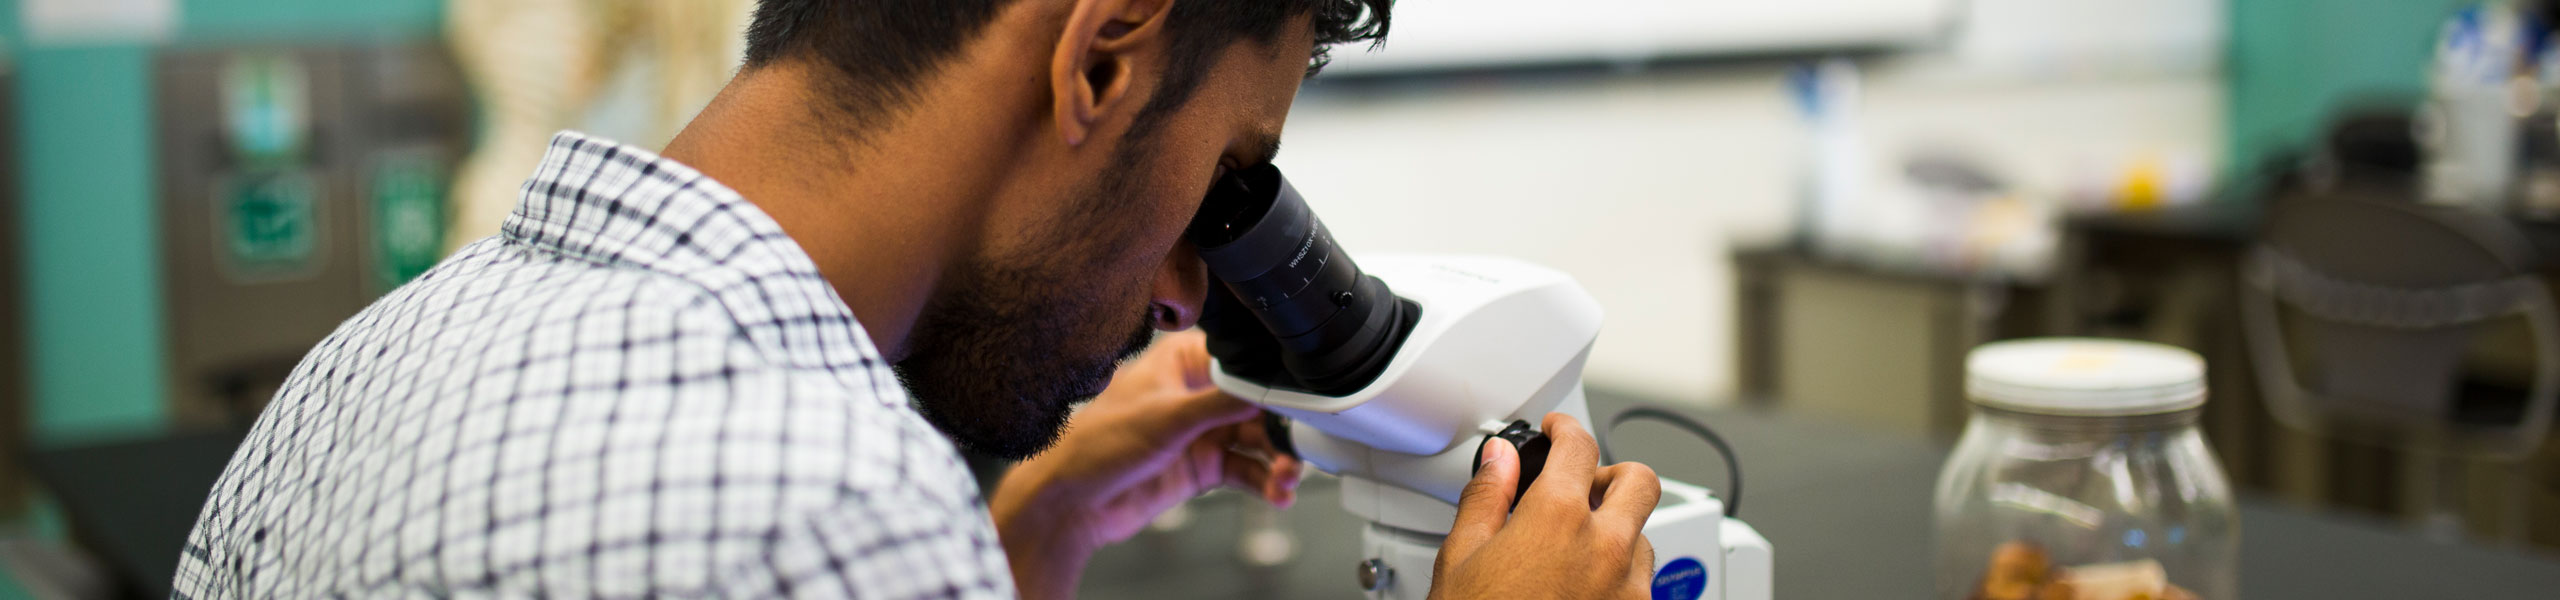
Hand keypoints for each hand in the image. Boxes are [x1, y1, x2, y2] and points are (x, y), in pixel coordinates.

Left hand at [989, 330, 1303, 598]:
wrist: (1073, 502)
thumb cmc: (1096, 445)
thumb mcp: (1166, 417)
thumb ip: (1220, 403)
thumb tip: (1265, 388)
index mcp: (1183, 361)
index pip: (1244, 365)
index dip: (1273, 384)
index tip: (1298, 404)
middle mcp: (1196, 393)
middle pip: (1259, 407)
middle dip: (1281, 431)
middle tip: (1297, 452)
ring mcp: (1201, 431)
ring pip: (1257, 442)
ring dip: (1277, 461)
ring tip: (1286, 479)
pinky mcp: (1202, 465)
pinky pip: (1245, 471)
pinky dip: (1263, 482)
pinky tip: (1275, 493)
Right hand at [1429, 413, 1661, 599]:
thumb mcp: (1460, 557)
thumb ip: (1487, 497)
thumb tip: (1499, 459)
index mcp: (1559, 519)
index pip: (1580, 446)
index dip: (1566, 428)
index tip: (1559, 431)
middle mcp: (1606, 548)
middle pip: (1639, 481)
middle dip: (1612, 475)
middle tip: (1583, 484)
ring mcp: (1628, 588)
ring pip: (1645, 536)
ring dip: (1618, 531)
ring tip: (1578, 548)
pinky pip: (1642, 583)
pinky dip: (1619, 575)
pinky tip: (1584, 587)